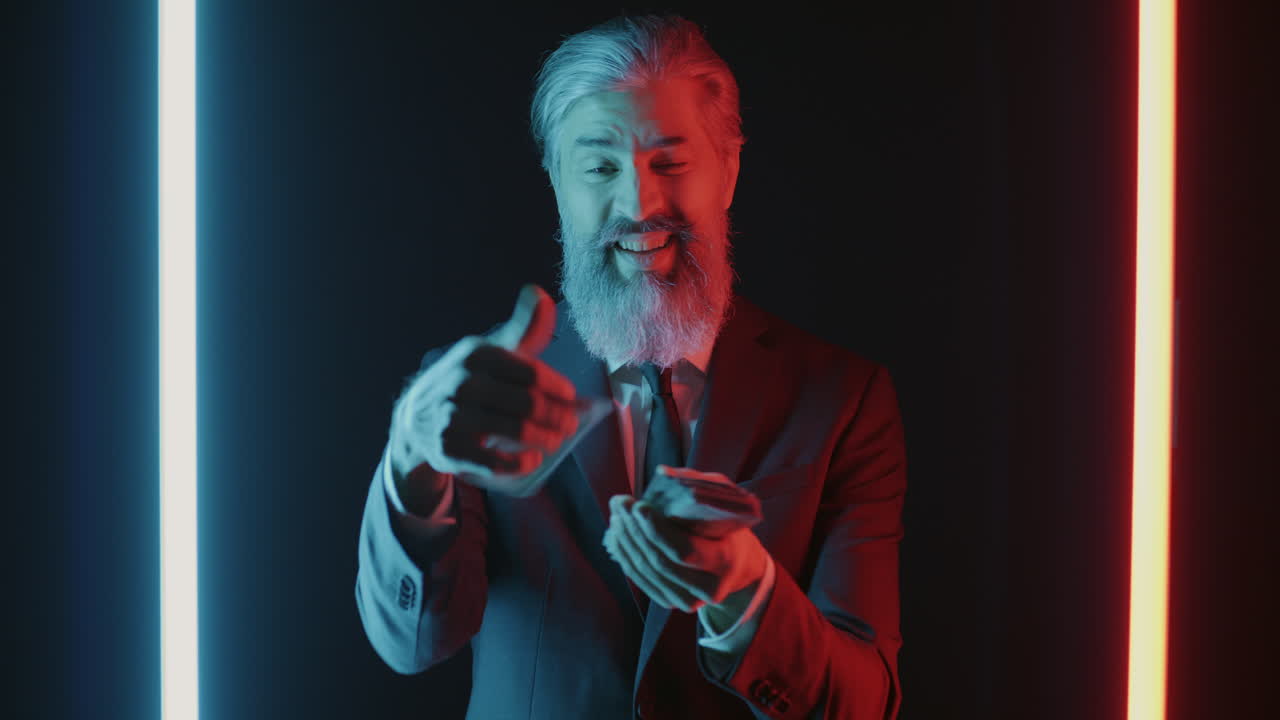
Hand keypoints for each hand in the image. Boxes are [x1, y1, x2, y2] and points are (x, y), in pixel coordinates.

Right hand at [389, 284, 578, 496]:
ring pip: (516, 430)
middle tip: (570, 425)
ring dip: (546, 439)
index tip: (573, 399)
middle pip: (529, 403)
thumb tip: (540, 294)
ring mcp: (452, 416)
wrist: (415, 418)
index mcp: (477, 353)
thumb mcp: (490, 351)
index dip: (559, 389)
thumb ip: (522, 329)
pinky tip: (532, 460)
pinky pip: (494, 461)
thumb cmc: (468, 382)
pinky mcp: (448, 449)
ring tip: (556, 441)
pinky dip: (519, 463)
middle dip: (558, 417)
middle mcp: (462, 382)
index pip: (532, 372)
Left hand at [603, 493, 768, 613]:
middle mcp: (707, 587)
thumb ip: (699, 486)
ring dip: (626, 542)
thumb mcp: (726, 504)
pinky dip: (626, 557)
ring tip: (616, 516)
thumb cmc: (729, 528)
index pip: (683, 550)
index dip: (656, 530)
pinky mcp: (672, 601)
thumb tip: (662, 473)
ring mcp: (689, 600)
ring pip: (647, 572)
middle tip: (620, 502)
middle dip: (635, 530)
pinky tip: (617, 537)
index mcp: (723, 560)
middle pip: (660, 561)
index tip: (638, 505)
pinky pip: (643, 580)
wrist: (738, 569)